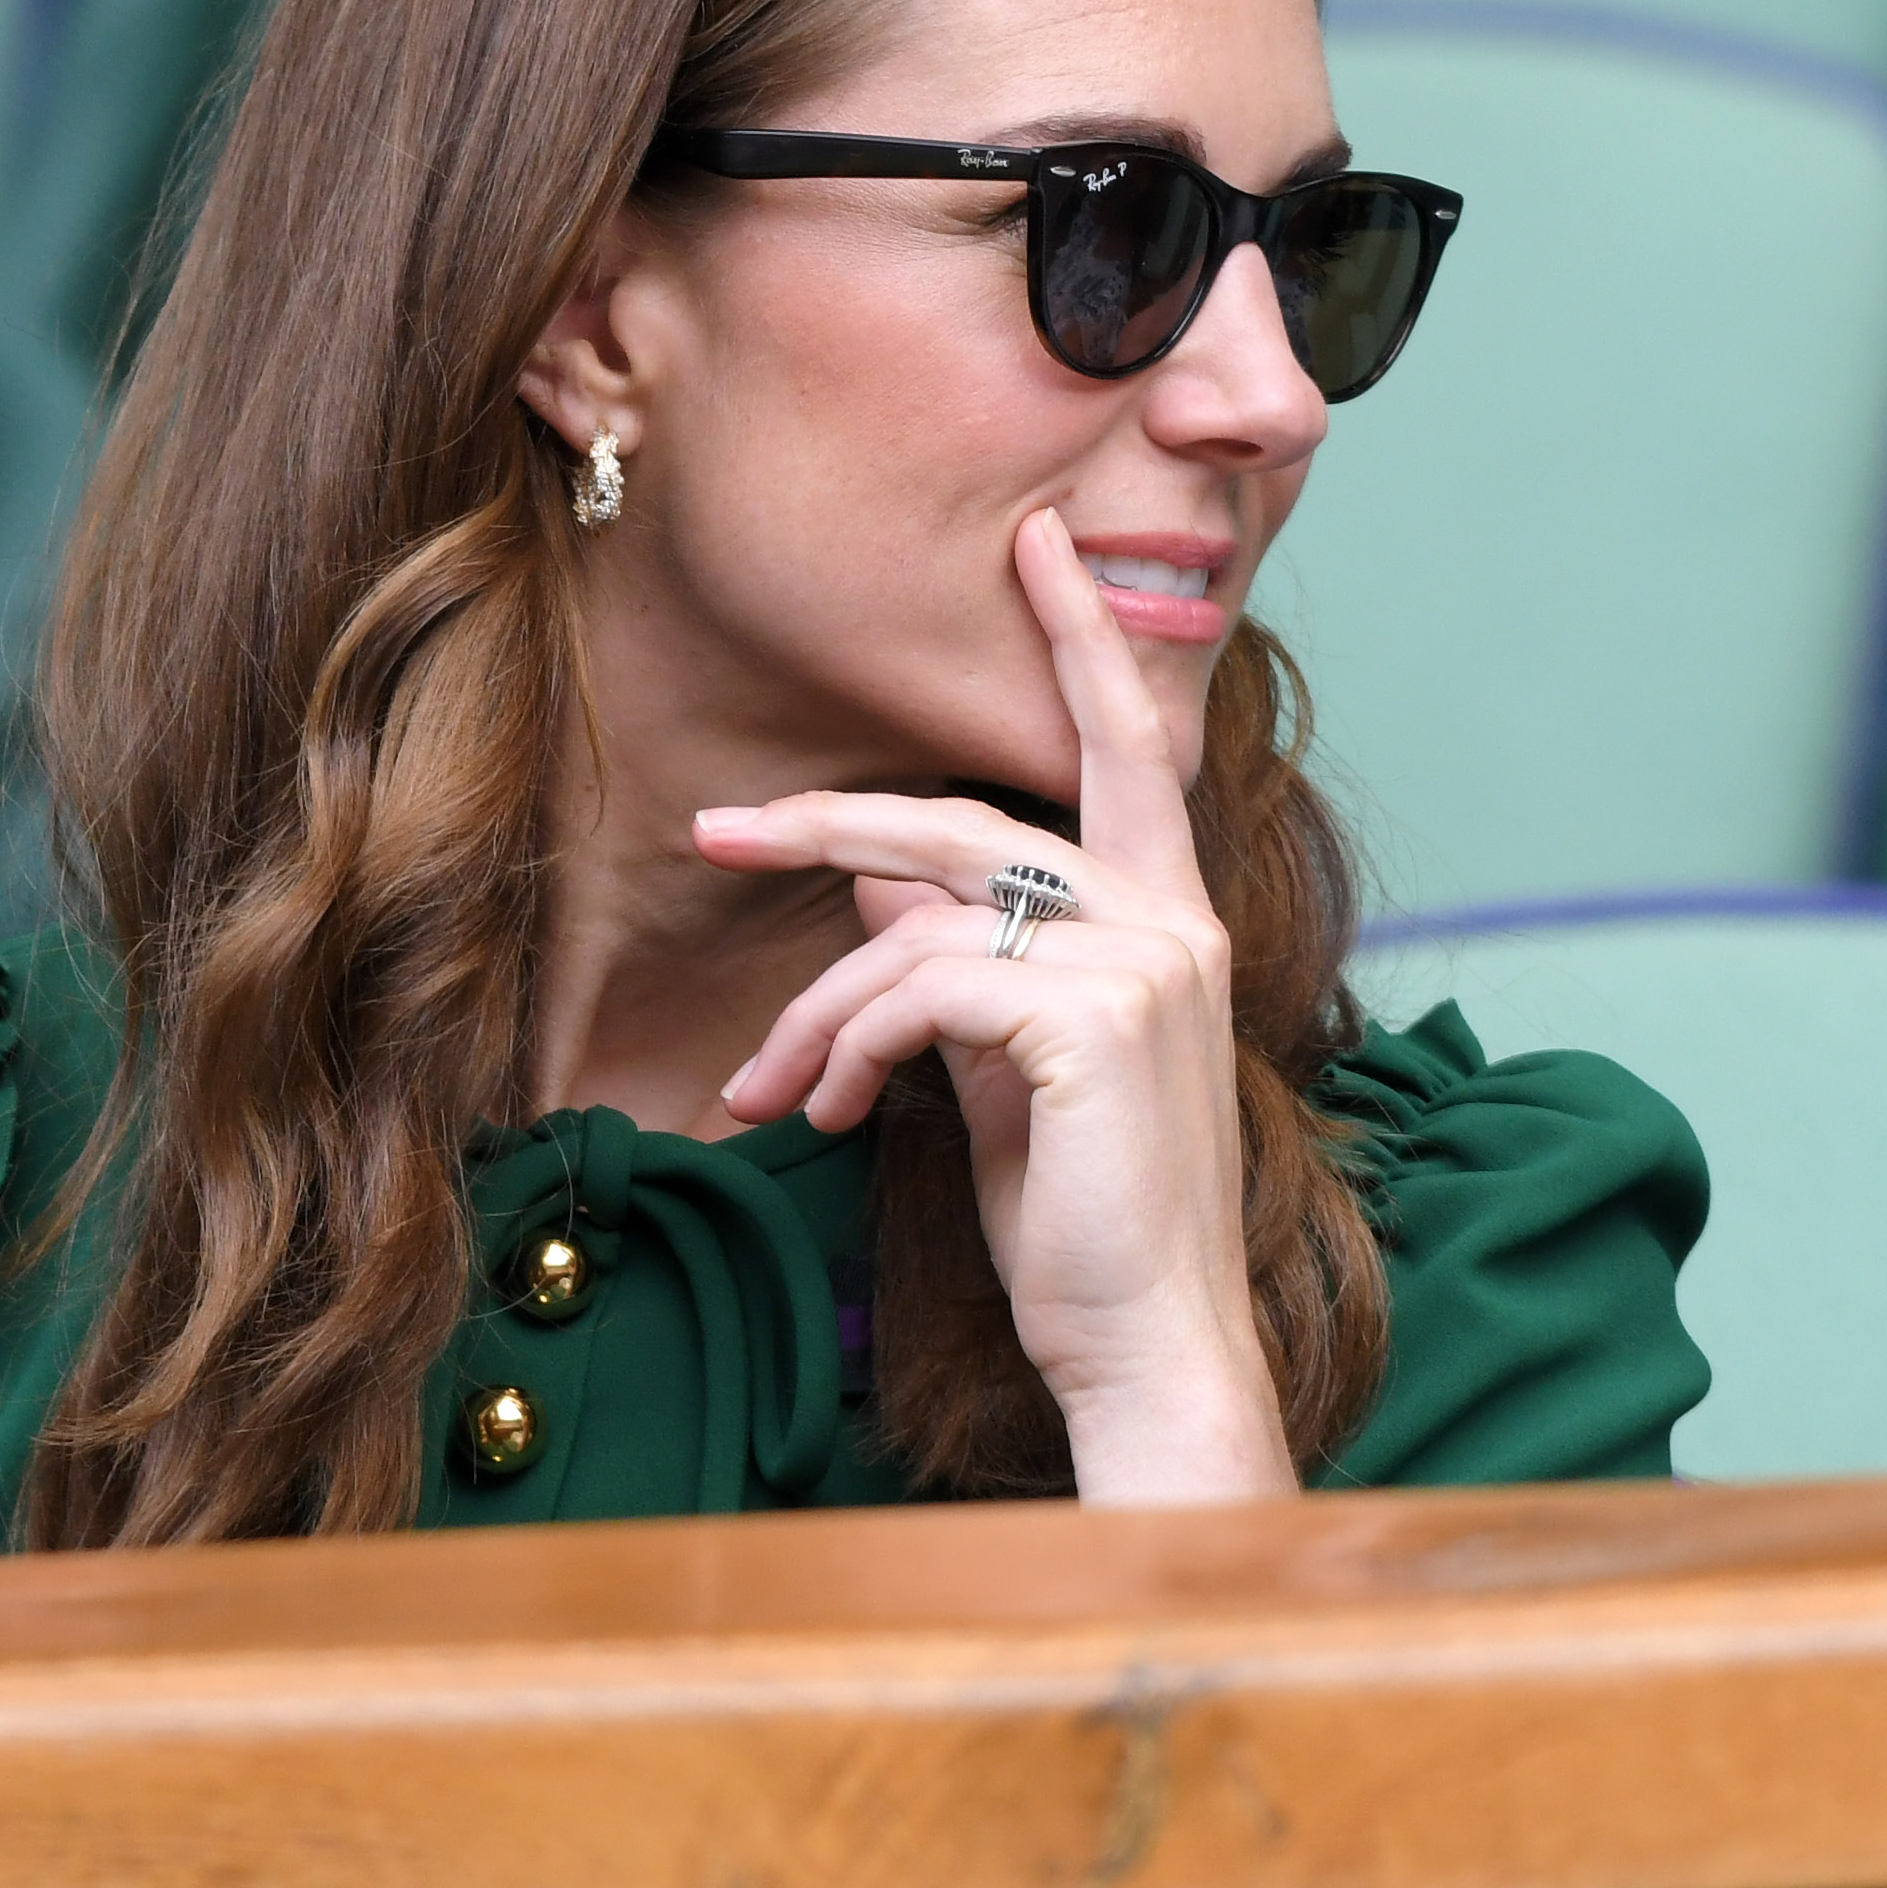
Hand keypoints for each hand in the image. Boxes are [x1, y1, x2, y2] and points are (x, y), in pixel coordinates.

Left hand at [701, 508, 1289, 1501]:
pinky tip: (828, 1117)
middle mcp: (1171, 918)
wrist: (1145, 1344)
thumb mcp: (1009, 1073)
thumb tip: (878, 895)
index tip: (1041, 543)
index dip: (1079, 639)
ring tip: (768, 1094)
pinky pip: (918, 993)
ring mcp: (1143, 963)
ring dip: (815, 1010)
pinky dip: (846, 1049)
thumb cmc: (1083, 1220)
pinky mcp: (1090, 1021)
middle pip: (969, 821)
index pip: (1126, 746)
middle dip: (828, 820)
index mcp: (1170, 916)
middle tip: (715, 827)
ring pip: (918, 924)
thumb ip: (963, 967)